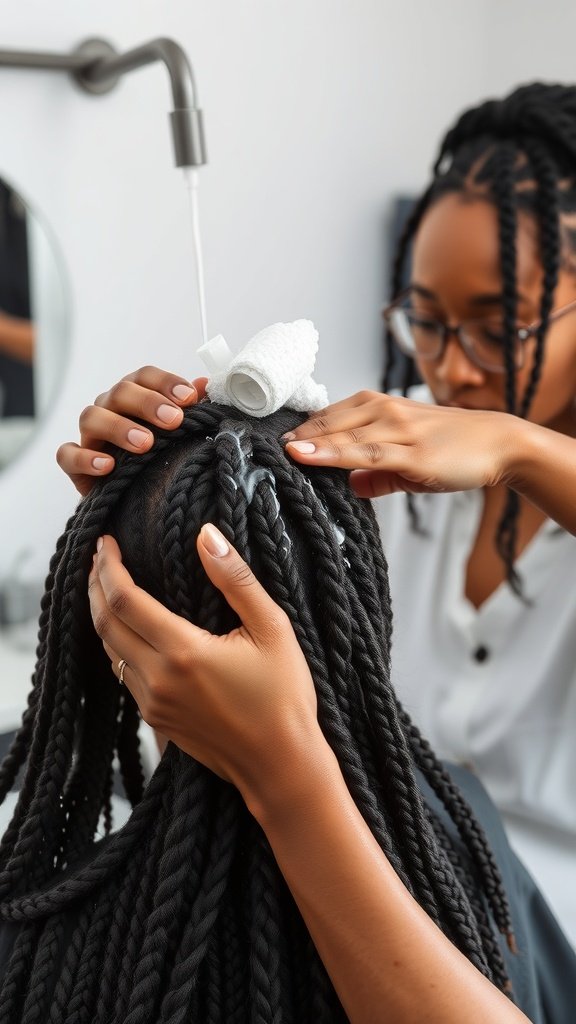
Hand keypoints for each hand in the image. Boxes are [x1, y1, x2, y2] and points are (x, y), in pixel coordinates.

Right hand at [57, 366, 207, 495]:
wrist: (134, 498)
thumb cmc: (158, 457)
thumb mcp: (179, 434)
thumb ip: (191, 409)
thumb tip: (204, 384)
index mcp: (135, 396)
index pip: (146, 376)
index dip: (166, 383)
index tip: (189, 398)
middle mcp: (110, 408)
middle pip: (121, 392)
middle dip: (148, 403)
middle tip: (174, 420)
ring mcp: (90, 434)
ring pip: (92, 417)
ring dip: (119, 427)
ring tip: (145, 444)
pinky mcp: (74, 463)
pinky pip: (68, 455)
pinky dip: (85, 458)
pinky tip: (108, 466)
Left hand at [88, 528, 322, 807]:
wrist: (280, 765)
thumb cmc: (284, 696)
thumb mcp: (272, 628)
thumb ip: (235, 578)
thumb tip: (206, 534)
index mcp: (183, 651)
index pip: (124, 600)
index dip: (109, 567)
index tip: (106, 541)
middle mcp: (158, 679)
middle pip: (106, 623)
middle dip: (96, 585)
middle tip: (99, 556)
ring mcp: (153, 703)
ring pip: (109, 650)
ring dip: (102, 614)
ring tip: (106, 585)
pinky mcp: (156, 721)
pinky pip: (123, 673)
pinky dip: (117, 643)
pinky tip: (128, 628)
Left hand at [283, 391, 518, 497]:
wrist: (497, 443)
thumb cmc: (453, 447)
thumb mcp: (406, 461)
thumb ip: (377, 474)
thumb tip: (352, 486)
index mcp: (378, 408)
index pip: (326, 416)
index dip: (296, 429)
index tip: (264, 442)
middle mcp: (382, 412)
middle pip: (325, 422)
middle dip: (292, 435)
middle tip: (255, 447)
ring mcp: (395, 430)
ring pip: (339, 435)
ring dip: (304, 443)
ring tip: (272, 451)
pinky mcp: (409, 454)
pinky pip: (362, 453)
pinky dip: (330, 454)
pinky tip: (305, 456)